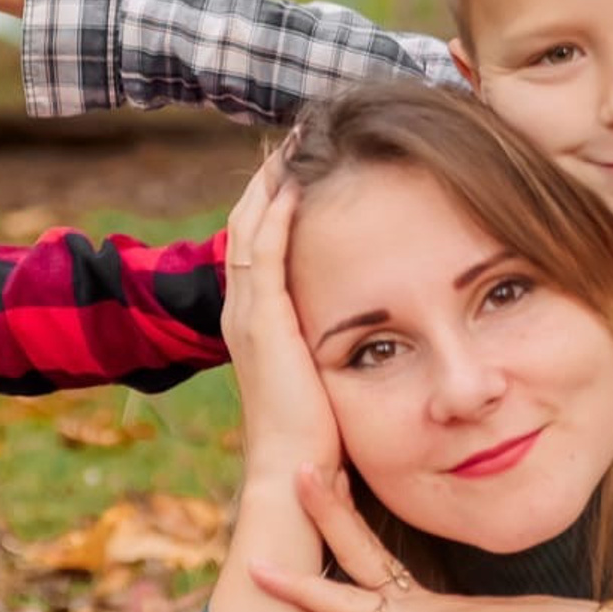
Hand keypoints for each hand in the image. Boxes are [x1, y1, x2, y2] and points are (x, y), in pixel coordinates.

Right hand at [221, 147, 340, 488]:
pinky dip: (275, 214)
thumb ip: (335, 344)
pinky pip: (263, 254)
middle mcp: (243, 313)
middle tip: (294, 133)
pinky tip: (293, 182)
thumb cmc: (318, 440)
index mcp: (256, 323)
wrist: (293, 478)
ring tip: (292, 140)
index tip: (301, 162)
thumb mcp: (324, 376)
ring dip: (269, 181)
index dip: (276, 200)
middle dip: (269, 176)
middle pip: (247, 223)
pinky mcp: (263, 324)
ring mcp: (248, 317)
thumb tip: (369, 326)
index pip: (260, 243)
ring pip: (249, 228)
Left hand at [250, 468, 612, 611]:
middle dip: (323, 514)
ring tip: (260, 568)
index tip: (323, 483)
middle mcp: (415, 605)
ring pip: (351, 601)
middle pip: (357, 552)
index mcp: (420, 605)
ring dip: (304, 587)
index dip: (342, 522)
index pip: (369, 557)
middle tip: (295, 470)